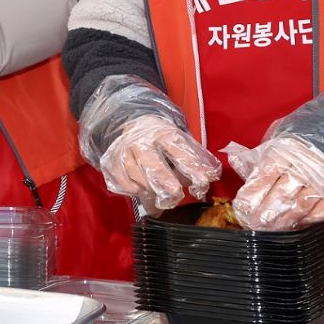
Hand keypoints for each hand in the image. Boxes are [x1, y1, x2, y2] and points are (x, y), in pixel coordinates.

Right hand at [99, 114, 222, 214]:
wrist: (130, 125)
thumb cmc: (160, 138)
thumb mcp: (179, 139)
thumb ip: (195, 157)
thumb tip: (211, 175)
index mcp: (161, 133)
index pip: (178, 150)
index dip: (191, 167)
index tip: (202, 182)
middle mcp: (140, 142)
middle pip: (153, 165)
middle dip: (165, 182)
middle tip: (175, 195)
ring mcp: (123, 154)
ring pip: (138, 179)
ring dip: (152, 192)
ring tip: (163, 198)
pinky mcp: (112, 165)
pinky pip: (125, 185)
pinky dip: (137, 192)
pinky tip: (145, 191)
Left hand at [227, 136, 323, 230]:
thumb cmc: (315, 130)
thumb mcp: (285, 132)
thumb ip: (264, 151)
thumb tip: (239, 165)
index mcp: (288, 148)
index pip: (265, 174)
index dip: (252, 193)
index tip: (242, 206)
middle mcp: (305, 165)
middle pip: (280, 194)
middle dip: (264, 212)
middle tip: (253, 223)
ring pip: (299, 206)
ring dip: (283, 220)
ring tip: (270, 229)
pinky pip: (321, 211)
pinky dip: (307, 219)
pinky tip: (295, 223)